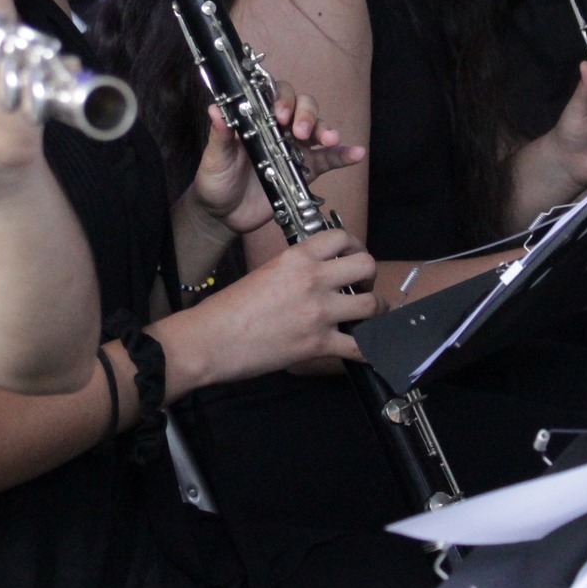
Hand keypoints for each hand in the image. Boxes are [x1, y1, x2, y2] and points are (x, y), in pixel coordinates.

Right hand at [172, 228, 379, 384]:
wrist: (211, 339)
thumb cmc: (229, 309)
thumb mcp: (265, 272)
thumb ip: (294, 270)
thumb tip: (315, 275)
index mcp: (296, 257)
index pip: (341, 237)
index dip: (352, 246)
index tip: (351, 258)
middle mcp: (313, 279)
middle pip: (366, 265)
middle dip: (369, 276)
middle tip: (361, 286)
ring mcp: (319, 312)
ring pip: (372, 304)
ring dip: (375, 310)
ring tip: (368, 317)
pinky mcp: (318, 344)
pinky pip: (360, 347)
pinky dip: (370, 350)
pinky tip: (369, 349)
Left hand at [188, 86, 366, 236]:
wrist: (224, 215)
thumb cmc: (216, 180)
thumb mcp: (214, 158)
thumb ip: (220, 135)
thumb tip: (216, 109)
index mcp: (256, 119)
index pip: (274, 95)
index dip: (281, 98)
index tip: (279, 114)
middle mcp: (278, 128)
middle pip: (302, 106)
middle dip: (306, 114)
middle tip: (300, 131)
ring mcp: (295, 148)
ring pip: (318, 128)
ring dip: (326, 129)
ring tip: (330, 139)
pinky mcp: (306, 171)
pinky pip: (330, 159)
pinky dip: (345, 155)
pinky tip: (357, 153)